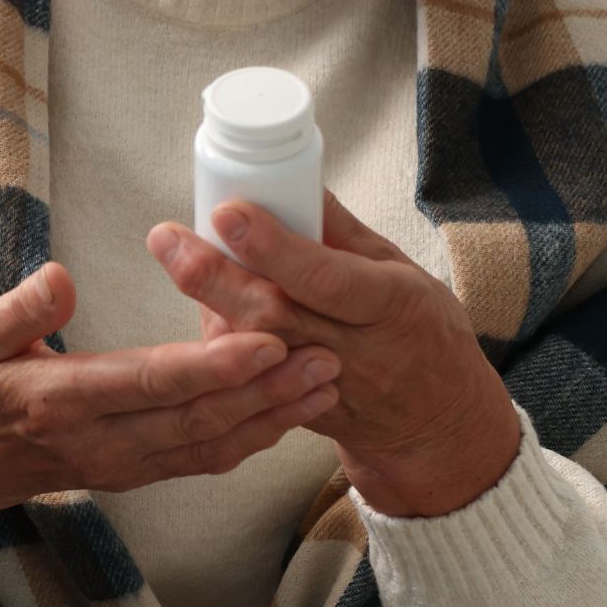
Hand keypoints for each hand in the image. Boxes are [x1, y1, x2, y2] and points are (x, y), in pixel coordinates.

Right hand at [0, 258, 335, 521]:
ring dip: (271, 419)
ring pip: (208, 447)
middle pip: (196, 421)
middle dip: (266, 392)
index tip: (266, 340)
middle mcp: (99, 443)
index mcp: (60, 401)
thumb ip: (19, 310)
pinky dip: (249, 440)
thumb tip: (60, 279)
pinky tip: (289, 414)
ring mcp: (119, 466)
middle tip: (324, 357)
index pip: (150, 383)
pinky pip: (200, 462)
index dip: (213, 367)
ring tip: (325, 384)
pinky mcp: (133, 474)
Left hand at [148, 190, 521, 517]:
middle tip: (168, 238)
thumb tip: (300, 182)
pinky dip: (221, 343)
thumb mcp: (405, 274)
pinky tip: (203, 306)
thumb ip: (347, 235)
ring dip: (208, 305)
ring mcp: (325, 388)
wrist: (438, 423)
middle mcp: (356, 351)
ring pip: (253, 352)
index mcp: (392, 306)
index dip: (274, 248)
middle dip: (214, 276)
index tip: (230, 213)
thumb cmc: (423, 333)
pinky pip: (250, 382)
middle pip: (273, 316)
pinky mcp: (301, 415)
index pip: (325, 278)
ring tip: (175, 254)